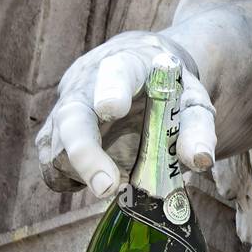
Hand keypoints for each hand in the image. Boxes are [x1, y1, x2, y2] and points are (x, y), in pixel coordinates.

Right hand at [36, 32, 216, 198]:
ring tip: (121, 180)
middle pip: (72, 116)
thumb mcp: (192, 102)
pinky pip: (52, 166)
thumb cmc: (167, 90)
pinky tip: (101, 175)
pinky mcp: (54, 136)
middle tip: (108, 186)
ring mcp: (64, 110)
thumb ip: (197, 128)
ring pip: (57, 148)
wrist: (140, 74)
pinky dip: (74, 181)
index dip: (111, 89)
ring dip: (87, 174)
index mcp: (128, 66)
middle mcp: (86, 85)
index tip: (112, 108)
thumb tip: (199, 160)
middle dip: (85, 153)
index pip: (116, 72)